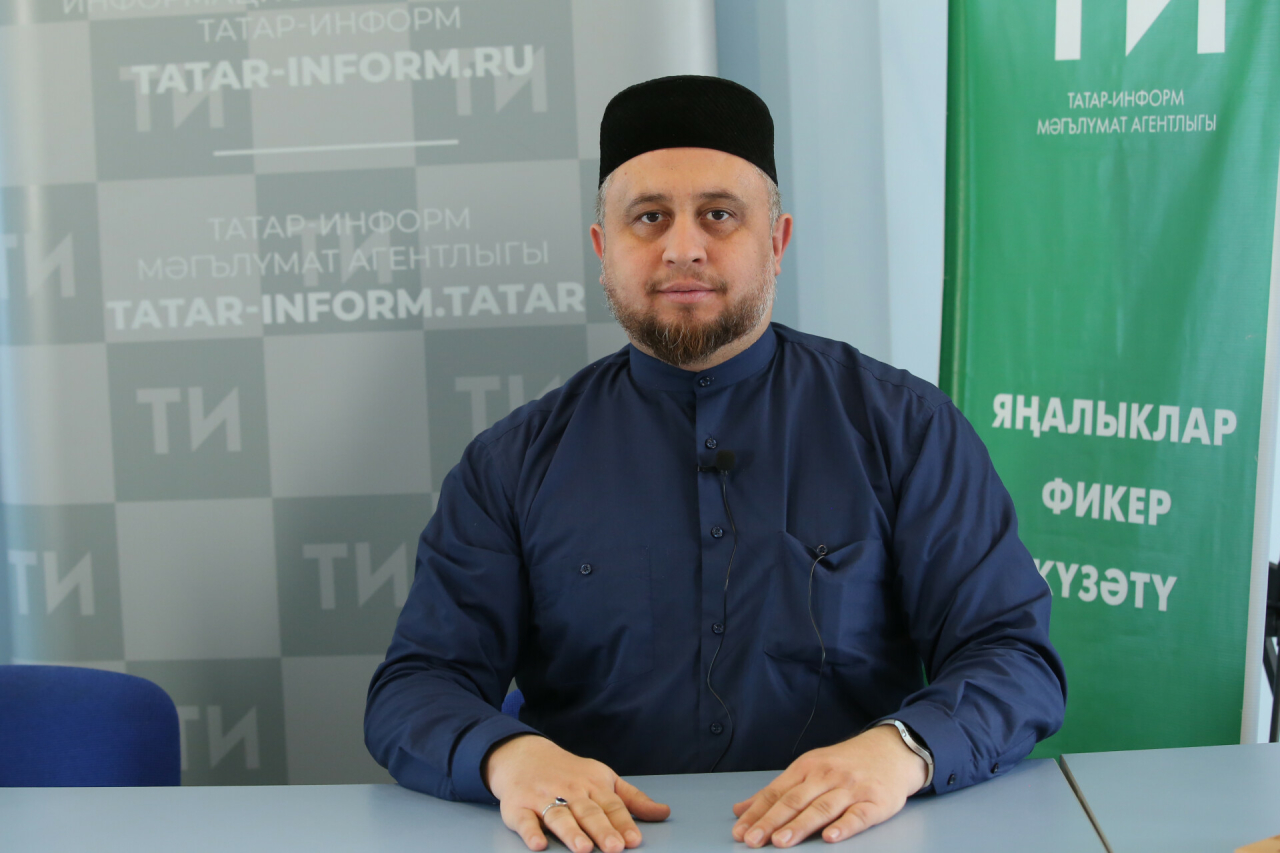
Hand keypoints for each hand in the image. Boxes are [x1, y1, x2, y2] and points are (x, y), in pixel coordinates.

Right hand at [483, 734, 670, 852]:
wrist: (523, 755)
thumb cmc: (569, 772)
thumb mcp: (604, 778)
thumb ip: (632, 799)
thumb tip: (664, 812)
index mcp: (593, 785)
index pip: (611, 806)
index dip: (623, 823)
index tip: (634, 841)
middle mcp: (570, 791)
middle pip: (587, 812)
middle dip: (601, 830)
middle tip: (614, 848)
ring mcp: (543, 798)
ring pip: (559, 816)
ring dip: (571, 832)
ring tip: (583, 848)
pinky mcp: (518, 807)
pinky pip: (524, 820)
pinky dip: (530, 831)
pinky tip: (538, 844)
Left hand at [730, 725, 926, 846]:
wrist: (891, 750)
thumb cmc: (845, 764)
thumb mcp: (809, 768)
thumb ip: (777, 791)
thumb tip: (741, 809)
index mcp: (807, 767)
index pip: (776, 792)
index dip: (757, 813)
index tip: (740, 832)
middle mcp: (826, 776)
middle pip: (795, 801)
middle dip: (772, 822)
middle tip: (753, 840)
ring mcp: (851, 788)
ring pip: (822, 808)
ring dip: (800, 826)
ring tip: (781, 842)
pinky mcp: (875, 802)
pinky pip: (858, 816)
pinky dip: (843, 827)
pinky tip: (830, 838)